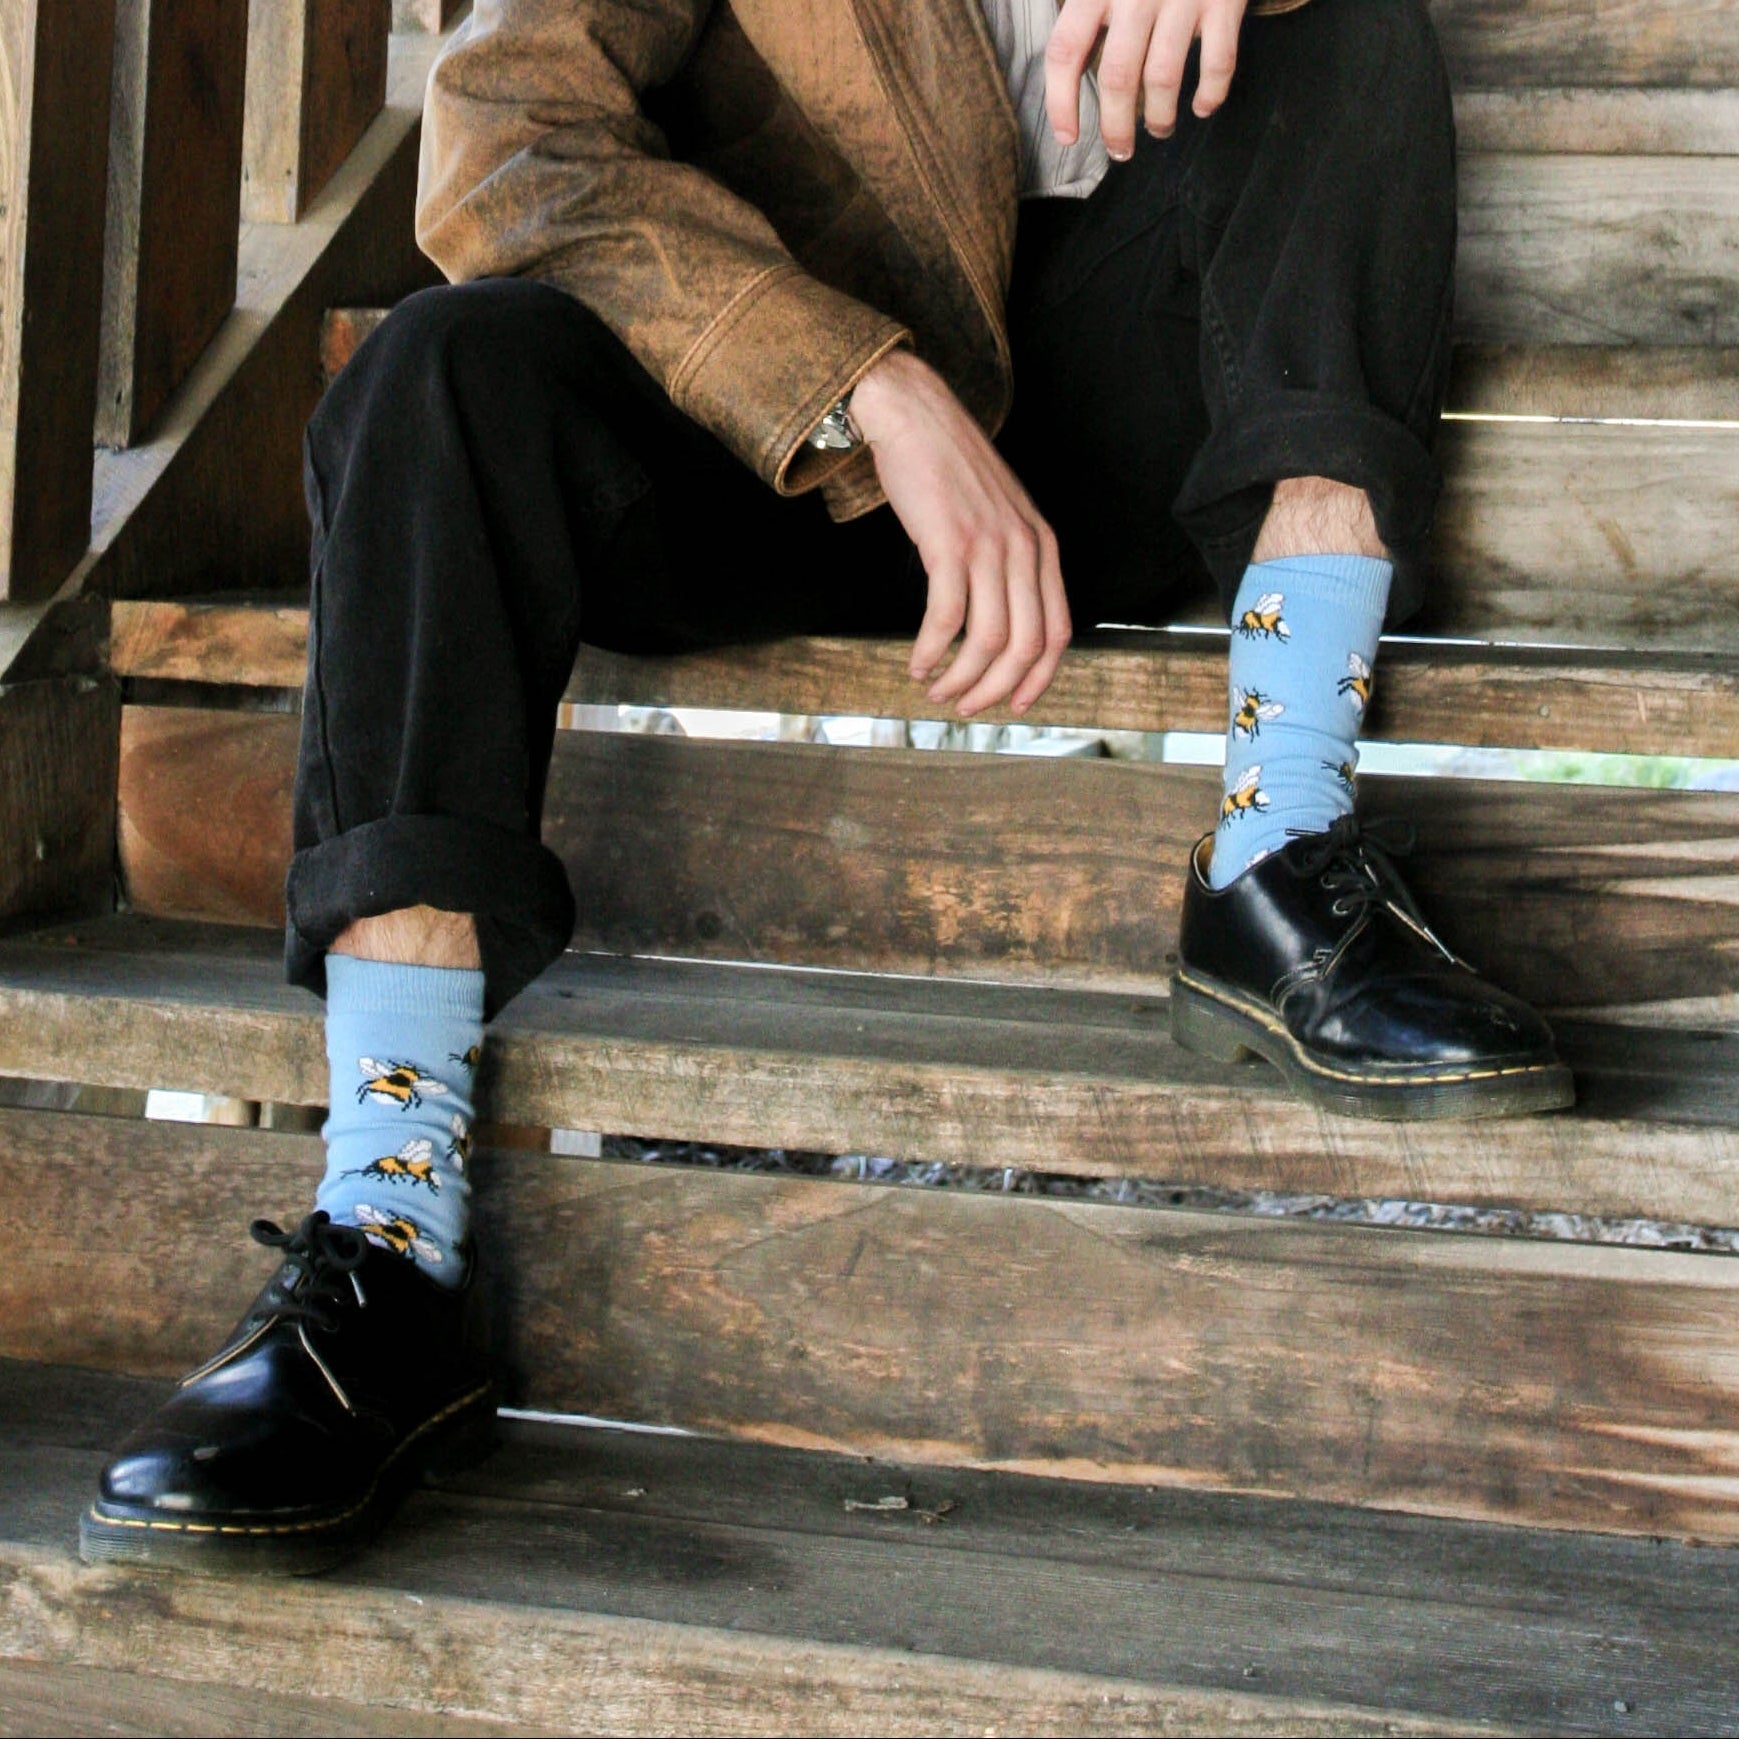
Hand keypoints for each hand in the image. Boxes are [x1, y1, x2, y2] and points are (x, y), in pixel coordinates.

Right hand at [851, 351, 1069, 717]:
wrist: (916, 415)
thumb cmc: (950, 467)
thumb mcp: (1000, 514)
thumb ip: (1009, 560)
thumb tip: (999, 617)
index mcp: (1043, 546)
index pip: (1058, 632)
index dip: (1039, 679)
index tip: (1016, 705)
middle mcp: (1024, 549)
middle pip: (1027, 646)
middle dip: (997, 689)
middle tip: (966, 706)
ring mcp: (989, 546)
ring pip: (989, 639)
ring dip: (961, 678)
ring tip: (937, 690)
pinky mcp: (949, 543)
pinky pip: (946, 618)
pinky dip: (931, 652)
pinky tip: (917, 664)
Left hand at [1046, 0, 1248, 160]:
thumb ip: (1085, 5)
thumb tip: (1067, 57)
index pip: (1065, 51)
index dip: (1061, 102)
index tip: (1068, 136)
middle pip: (1115, 76)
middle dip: (1115, 126)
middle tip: (1120, 150)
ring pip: (1162, 77)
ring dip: (1160, 118)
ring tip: (1159, 131)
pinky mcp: (1223, 0)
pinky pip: (1218, 61)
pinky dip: (1210, 94)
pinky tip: (1202, 107)